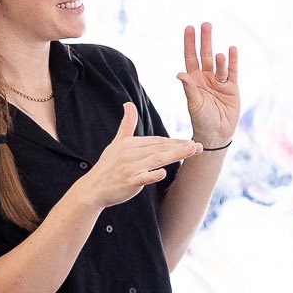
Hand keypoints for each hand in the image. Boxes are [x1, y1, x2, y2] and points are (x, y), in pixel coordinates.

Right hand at [79, 103, 200, 209]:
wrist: (93, 188)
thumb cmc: (108, 165)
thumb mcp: (117, 142)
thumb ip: (127, 124)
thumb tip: (128, 103)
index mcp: (130, 143)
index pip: (157, 141)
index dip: (174, 141)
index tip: (191, 142)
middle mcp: (130, 153)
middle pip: (160, 148)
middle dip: (180, 146)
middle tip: (198, 146)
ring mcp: (129, 168)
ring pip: (156, 159)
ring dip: (175, 154)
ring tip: (191, 151)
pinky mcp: (128, 181)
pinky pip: (142, 177)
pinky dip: (152, 175)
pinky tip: (163, 173)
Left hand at [177, 22, 240, 149]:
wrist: (216, 134)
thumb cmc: (201, 120)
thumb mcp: (194, 104)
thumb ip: (189, 88)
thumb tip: (180, 73)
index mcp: (193, 80)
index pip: (190, 57)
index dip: (189, 43)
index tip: (189, 28)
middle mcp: (206, 78)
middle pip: (205, 55)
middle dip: (205, 40)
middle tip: (206, 24)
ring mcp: (219, 82)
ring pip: (219, 64)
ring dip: (219, 57)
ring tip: (219, 53)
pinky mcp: (232, 88)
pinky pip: (232, 72)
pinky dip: (232, 62)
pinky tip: (231, 50)